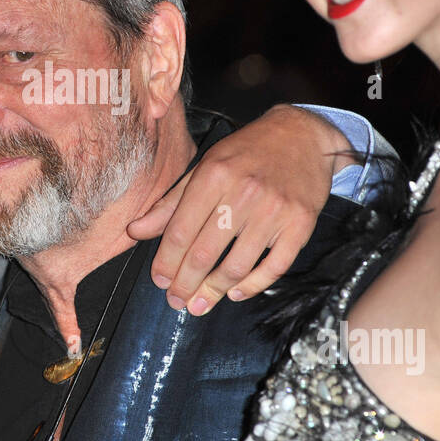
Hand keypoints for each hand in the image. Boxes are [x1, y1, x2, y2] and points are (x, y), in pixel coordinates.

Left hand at [127, 104, 350, 314]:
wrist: (304, 136)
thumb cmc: (249, 152)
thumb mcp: (206, 167)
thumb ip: (171, 202)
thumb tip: (135, 231)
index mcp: (214, 176)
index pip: (181, 231)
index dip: (166, 262)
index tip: (159, 280)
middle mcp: (243, 193)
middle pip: (205, 253)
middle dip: (185, 284)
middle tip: (177, 301)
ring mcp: (274, 211)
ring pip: (237, 266)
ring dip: (214, 291)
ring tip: (200, 303)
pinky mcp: (300, 224)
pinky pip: (274, 267)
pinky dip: (253, 286)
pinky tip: (236, 292)